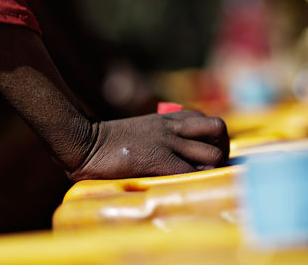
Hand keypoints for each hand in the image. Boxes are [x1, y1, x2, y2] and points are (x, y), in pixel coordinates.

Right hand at [68, 110, 229, 180]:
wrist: (84, 142)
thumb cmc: (106, 143)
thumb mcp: (140, 131)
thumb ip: (158, 135)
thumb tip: (170, 151)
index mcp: (168, 118)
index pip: (208, 120)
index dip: (214, 139)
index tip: (206, 155)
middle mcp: (173, 127)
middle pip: (219, 130)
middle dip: (222, 151)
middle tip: (210, 169)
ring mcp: (168, 142)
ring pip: (213, 154)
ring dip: (212, 170)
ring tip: (200, 180)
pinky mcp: (159, 160)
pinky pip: (192, 172)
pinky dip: (196, 182)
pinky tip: (186, 188)